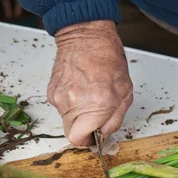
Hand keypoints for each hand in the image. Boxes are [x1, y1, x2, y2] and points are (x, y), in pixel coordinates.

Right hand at [48, 20, 132, 145]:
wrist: (86, 37)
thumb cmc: (108, 60)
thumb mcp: (125, 94)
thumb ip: (115, 119)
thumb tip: (104, 134)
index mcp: (96, 107)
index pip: (79, 139)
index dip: (88, 140)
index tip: (95, 136)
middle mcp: (73, 104)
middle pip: (71, 133)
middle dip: (83, 130)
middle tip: (94, 118)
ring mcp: (60, 98)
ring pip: (66, 120)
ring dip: (77, 115)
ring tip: (88, 96)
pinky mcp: (51, 91)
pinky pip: (60, 107)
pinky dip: (70, 103)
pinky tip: (79, 88)